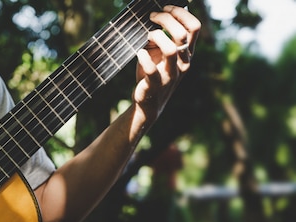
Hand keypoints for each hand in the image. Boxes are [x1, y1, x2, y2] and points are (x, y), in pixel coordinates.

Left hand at [133, 5, 200, 122]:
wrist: (148, 102)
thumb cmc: (153, 73)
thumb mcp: (159, 53)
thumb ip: (161, 37)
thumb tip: (154, 17)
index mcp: (186, 53)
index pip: (193, 27)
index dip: (181, 13)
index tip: (165, 7)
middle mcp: (183, 63)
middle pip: (182, 34)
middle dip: (166, 19)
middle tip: (152, 16)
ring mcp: (171, 75)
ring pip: (171, 50)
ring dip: (157, 36)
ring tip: (147, 35)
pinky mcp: (156, 85)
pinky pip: (152, 69)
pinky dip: (144, 57)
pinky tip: (139, 52)